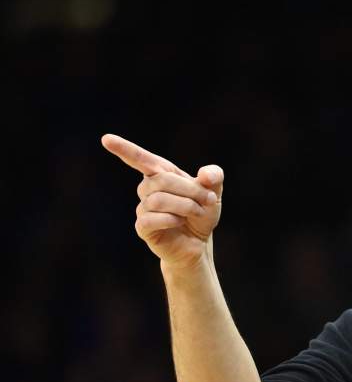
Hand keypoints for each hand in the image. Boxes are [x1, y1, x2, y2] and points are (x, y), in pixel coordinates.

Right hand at [101, 134, 223, 269]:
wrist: (198, 242)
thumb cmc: (202, 213)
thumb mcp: (214, 192)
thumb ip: (214, 177)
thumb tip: (205, 174)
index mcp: (162, 174)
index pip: (141, 159)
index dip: (125, 149)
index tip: (106, 139)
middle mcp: (148, 189)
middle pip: (162, 180)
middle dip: (190, 190)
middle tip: (208, 199)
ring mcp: (143, 208)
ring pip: (158, 200)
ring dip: (185, 206)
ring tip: (196, 212)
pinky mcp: (143, 228)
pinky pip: (150, 219)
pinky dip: (171, 219)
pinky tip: (179, 222)